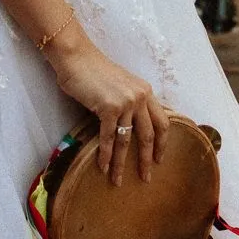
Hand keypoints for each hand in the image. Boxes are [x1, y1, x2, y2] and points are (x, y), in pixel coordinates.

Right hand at [47, 35, 168, 185]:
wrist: (76, 58)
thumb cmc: (94, 71)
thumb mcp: (121, 85)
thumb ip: (130, 102)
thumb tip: (130, 127)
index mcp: (146, 91)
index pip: (162, 122)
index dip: (162, 143)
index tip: (160, 159)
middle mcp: (140, 97)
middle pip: (148, 135)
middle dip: (147, 159)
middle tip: (146, 177)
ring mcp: (125, 102)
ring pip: (126, 140)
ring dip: (122, 163)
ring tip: (119, 180)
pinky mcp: (108, 107)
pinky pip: (108, 137)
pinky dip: (105, 154)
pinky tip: (103, 167)